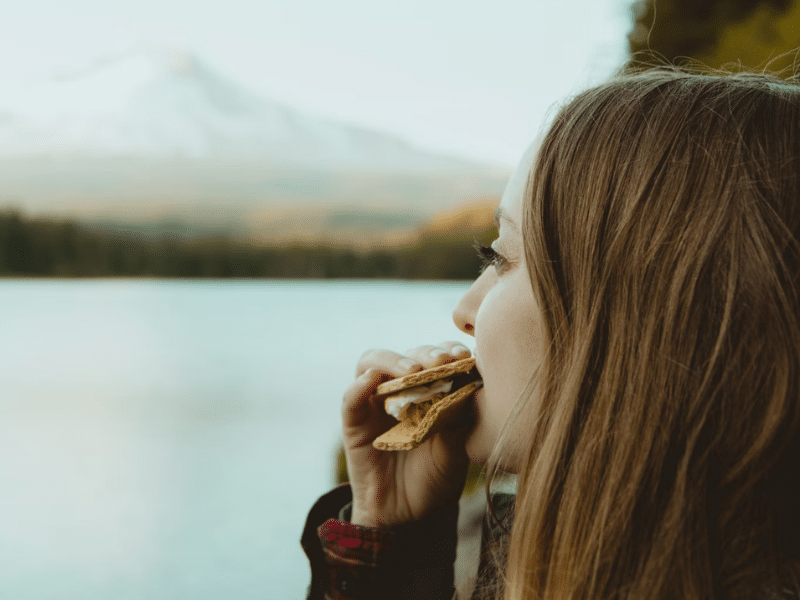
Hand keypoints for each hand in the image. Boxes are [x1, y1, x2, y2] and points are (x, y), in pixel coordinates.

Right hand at [342, 342, 472, 527]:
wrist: (408, 518)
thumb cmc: (436, 479)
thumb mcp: (455, 449)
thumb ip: (459, 419)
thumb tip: (470, 385)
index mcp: (429, 390)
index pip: (435, 356)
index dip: (448, 350)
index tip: (465, 356)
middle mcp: (400, 390)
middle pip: (407, 355)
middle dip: (426, 353)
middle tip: (442, 361)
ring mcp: (373, 403)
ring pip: (372, 364)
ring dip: (392, 361)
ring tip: (412, 370)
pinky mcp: (353, 423)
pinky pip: (350, 399)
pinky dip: (359, 386)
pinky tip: (372, 381)